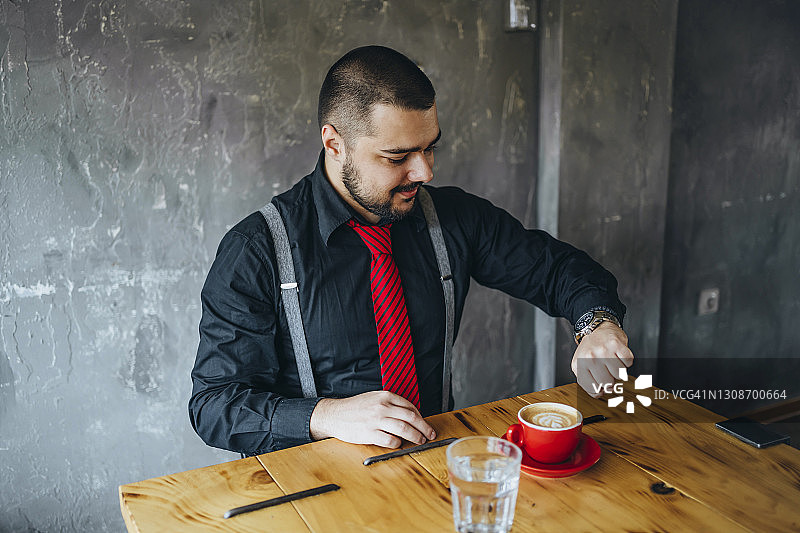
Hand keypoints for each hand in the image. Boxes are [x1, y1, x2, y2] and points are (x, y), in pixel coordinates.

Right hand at [309, 390, 435, 448]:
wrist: (335, 414)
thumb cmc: (354, 408)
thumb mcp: (374, 398)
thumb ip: (390, 403)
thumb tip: (409, 414)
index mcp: (385, 396)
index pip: (410, 406)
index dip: (421, 417)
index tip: (424, 424)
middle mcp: (382, 407)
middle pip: (412, 418)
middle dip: (424, 428)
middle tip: (430, 434)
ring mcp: (376, 420)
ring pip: (404, 429)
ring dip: (416, 437)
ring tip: (420, 441)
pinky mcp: (370, 434)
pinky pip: (390, 440)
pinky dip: (398, 444)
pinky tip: (399, 444)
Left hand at [571, 321, 633, 397]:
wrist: (596, 328)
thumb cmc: (590, 349)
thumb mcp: (581, 365)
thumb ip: (588, 382)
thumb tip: (600, 394)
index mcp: (579, 365)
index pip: (593, 390)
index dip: (600, 390)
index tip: (600, 384)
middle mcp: (590, 358)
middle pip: (608, 384)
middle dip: (610, 380)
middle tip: (606, 369)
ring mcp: (603, 351)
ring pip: (620, 374)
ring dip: (618, 369)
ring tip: (611, 360)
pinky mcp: (616, 344)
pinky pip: (628, 362)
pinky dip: (626, 360)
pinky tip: (618, 354)